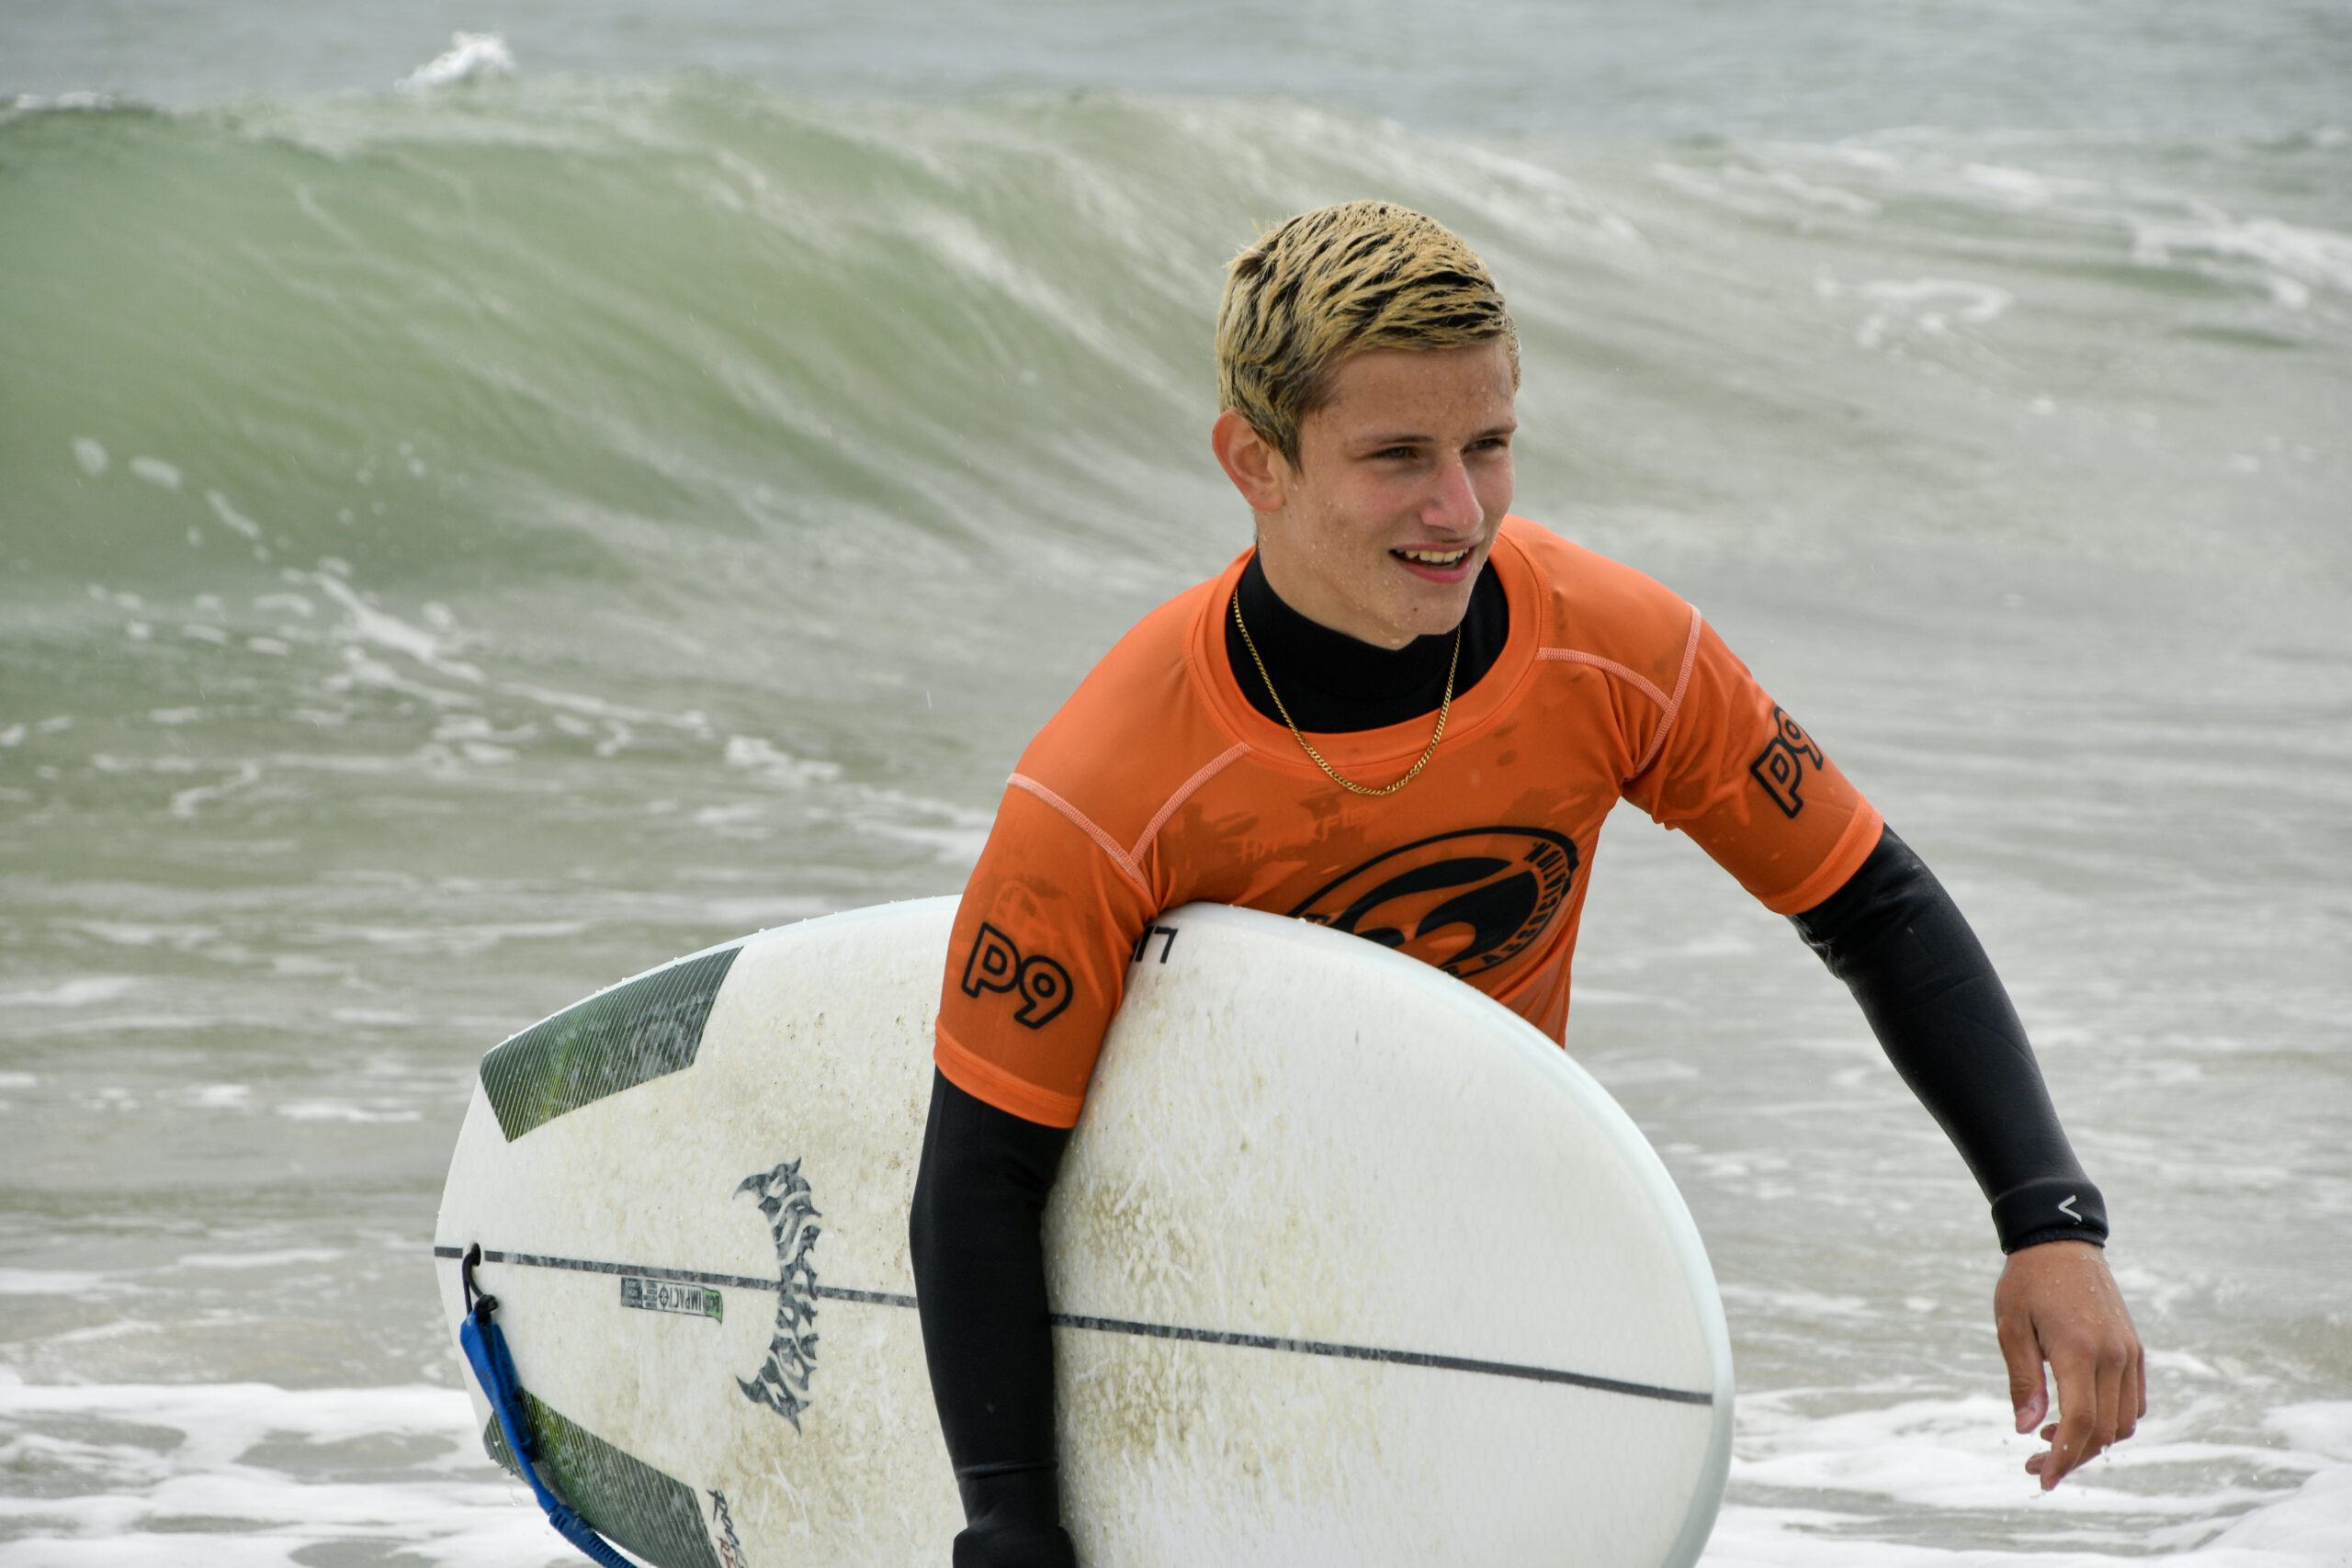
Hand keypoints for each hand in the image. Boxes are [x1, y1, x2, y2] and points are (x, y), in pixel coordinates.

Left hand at [1994, 1239, 2144, 1489]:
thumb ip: (2023, 1380)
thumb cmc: (2027, 1283)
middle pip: (2105, 1431)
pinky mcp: (2135, 1350)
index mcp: (2080, 1350)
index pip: (2080, 1422)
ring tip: (2050, 1438)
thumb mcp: (2011, 1328)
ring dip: (2093, 1442)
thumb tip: (2025, 1428)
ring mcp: (2130, 1354)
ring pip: (2125, 1422)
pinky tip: (2077, 1416)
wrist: (2061, 1243)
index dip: (2063, 1457)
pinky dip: (2111, 1421)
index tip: (2043, 1479)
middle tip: (2035, 1464)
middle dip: (2072, 1456)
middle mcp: (2114, 1356)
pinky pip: (2134, 1402)